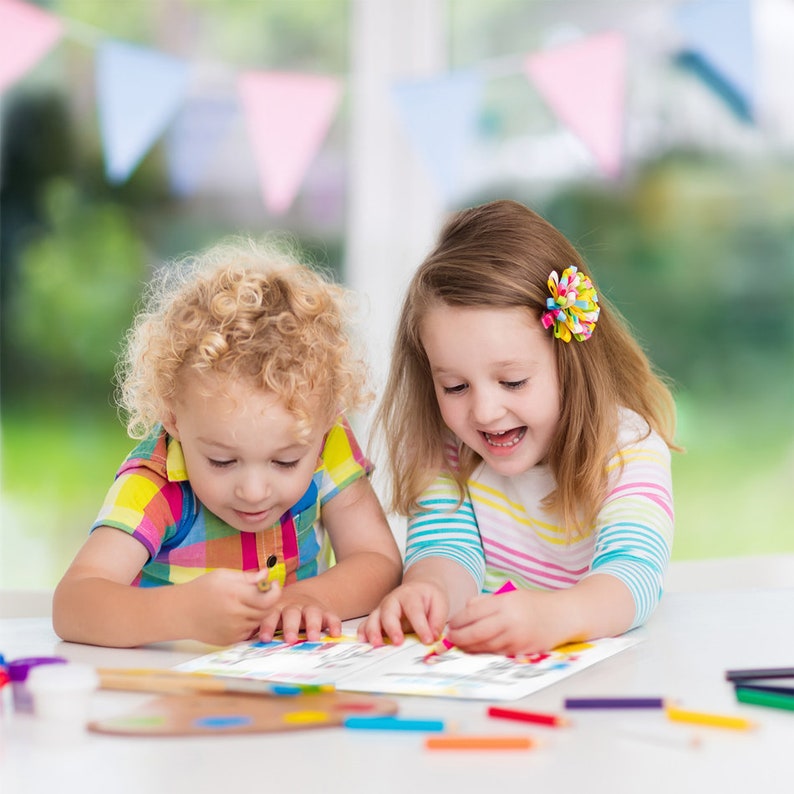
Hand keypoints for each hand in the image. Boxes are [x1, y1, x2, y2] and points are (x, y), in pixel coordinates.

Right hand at [182, 569, 280, 645]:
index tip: (272, 584)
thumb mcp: (224, 575)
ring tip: (245, 602)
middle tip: (261, 593)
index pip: (268, 598)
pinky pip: (249, 632)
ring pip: (258, 622)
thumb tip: (267, 575)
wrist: (180, 612)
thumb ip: (247, 577)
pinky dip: (248, 623)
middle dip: (268, 601)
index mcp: (234, 594)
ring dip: (258, 612)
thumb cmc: (202, 589)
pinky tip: (237, 614)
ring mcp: (233, 630)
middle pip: (266, 611)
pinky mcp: (229, 641)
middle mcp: (235, 614)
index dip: (275, 591)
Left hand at [257, 588, 341, 643]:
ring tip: (313, 638)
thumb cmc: (281, 611)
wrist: (305, 595)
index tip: (265, 639)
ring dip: (313, 625)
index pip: (270, 615)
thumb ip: (257, 625)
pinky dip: (334, 624)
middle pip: (291, 613)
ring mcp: (310, 607)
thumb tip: (237, 639)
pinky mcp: (325, 611)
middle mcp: (293, 606)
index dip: (268, 626)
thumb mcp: (270, 614)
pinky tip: (335, 634)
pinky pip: (331, 616)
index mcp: (277, 607)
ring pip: (312, 613)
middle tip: (290, 640)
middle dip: (290, 626)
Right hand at [357, 581, 449, 646]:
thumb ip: (437, 621)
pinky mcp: (377, 617)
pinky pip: (366, 623)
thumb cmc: (429, 598)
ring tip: (377, 644)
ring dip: (373, 631)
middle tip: (398, 642)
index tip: (428, 640)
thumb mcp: (440, 604)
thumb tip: (433, 637)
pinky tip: (364, 641)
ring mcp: (383, 608)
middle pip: (388, 611)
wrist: (420, 589)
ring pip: (374, 617)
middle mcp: (393, 600)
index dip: (421, 626)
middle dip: (392, 628)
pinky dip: (363, 632)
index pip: (415, 610)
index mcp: (411, 595)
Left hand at [445, 589, 566, 655]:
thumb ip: (487, 601)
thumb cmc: (535, 603)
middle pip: (476, 632)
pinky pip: (497, 653)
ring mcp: (517, 637)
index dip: (458, 621)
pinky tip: (476, 650)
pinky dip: (484, 652)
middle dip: (459, 638)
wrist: (564, 615)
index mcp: (505, 602)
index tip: (451, 624)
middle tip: (450, 639)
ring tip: (460, 645)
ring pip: (485, 646)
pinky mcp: (522, 650)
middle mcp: (510, 620)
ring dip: (469, 647)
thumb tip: (465, 609)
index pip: (473, 613)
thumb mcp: (511, 594)